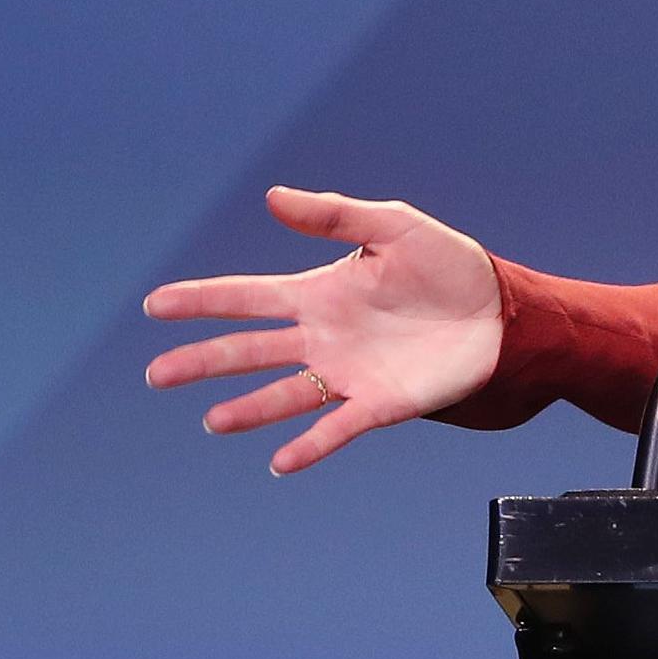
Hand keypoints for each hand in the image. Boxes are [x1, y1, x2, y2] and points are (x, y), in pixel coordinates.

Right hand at [142, 187, 502, 472]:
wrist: (502, 312)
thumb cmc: (449, 267)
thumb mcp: (394, 227)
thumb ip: (335, 215)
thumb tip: (272, 197)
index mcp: (319, 294)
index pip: (247, 298)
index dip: (201, 301)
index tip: (155, 305)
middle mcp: (323, 338)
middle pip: (250, 352)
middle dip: (203, 361)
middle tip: (157, 374)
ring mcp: (348, 374)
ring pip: (284, 395)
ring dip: (248, 409)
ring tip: (213, 420)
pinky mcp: (381, 403)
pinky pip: (336, 428)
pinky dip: (309, 445)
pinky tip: (280, 461)